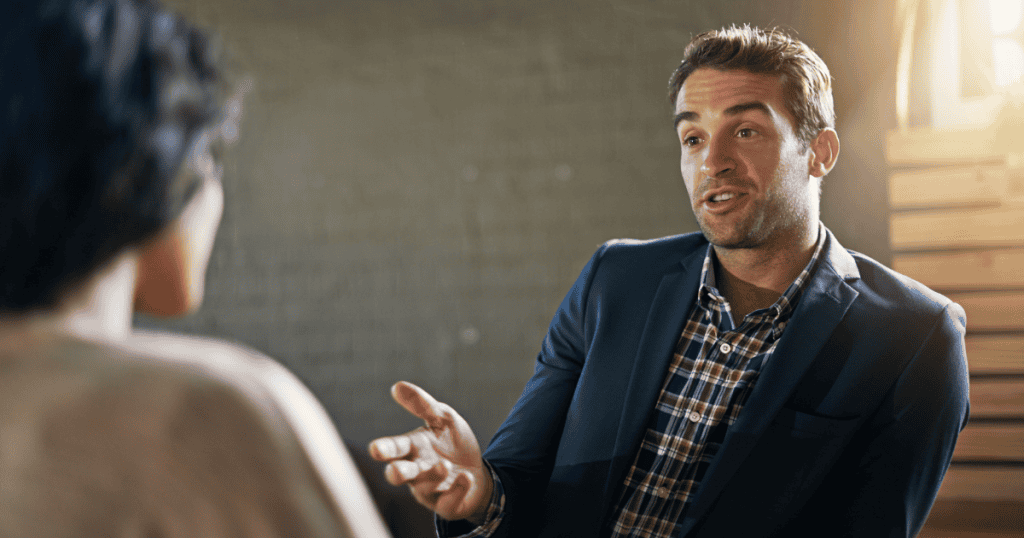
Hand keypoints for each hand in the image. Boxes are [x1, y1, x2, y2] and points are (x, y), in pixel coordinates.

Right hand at [368, 381, 493, 522]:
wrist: (477, 472)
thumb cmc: (453, 444)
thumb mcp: (443, 419)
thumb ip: (422, 405)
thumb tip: (397, 386)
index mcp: (413, 447)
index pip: (395, 447)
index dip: (384, 449)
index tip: (376, 449)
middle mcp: (416, 471)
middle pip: (399, 474)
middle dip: (397, 472)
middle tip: (396, 470)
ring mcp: (430, 490)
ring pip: (423, 488)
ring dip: (434, 476)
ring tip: (445, 465)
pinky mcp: (447, 505)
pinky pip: (447, 502)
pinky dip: (456, 490)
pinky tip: (465, 478)